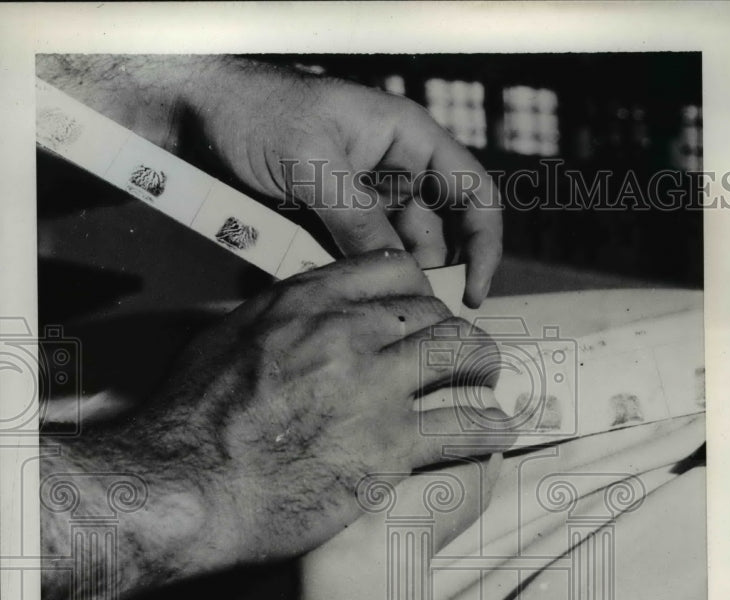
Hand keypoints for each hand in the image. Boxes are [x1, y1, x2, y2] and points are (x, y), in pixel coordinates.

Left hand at [36, 55, 500, 306]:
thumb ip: (358, 219)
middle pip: (437, 235)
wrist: (193, 115)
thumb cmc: (254, 111)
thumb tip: (401, 275)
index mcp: (407, 140)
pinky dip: (350, 276)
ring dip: (381, 278)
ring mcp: (362, 201)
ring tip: (353, 290)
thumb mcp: (311, 163)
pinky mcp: (331, 223)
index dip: (484, 244)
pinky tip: (333, 284)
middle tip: (401, 306)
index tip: (475, 293)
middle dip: (424, 272)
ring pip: (392, 255)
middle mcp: (393, 172)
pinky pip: (354, 259)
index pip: (473, 193)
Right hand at [137, 249, 506, 567]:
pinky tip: (502, 430)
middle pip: (432, 312)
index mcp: (305, 302)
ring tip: (488, 384)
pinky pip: (465, 426)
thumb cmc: (190, 422)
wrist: (187, 486)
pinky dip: (492, 427)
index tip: (422, 314)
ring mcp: (373, 386)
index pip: (391, 270)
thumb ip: (271, 320)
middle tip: (458, 358)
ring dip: (483, 368)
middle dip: (452, 333)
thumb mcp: (223, 342)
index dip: (418, 292)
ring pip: (461, 354)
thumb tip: (289, 316)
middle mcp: (346, 332)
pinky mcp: (389, 445)